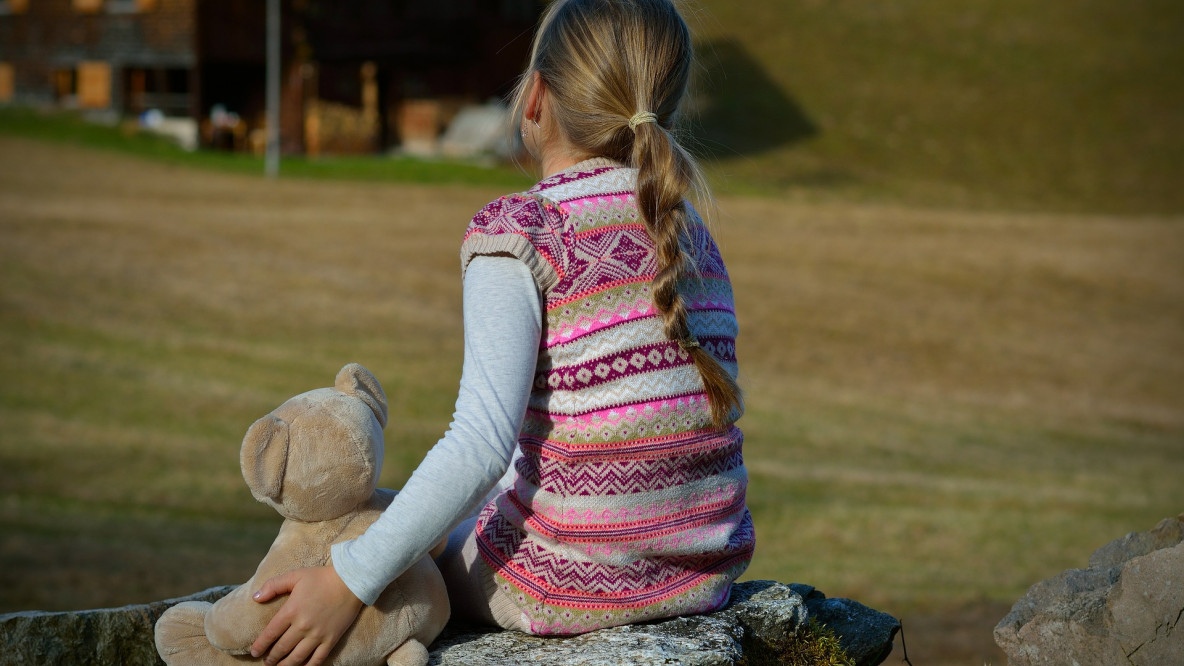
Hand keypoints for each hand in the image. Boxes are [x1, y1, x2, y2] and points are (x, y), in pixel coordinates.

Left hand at [249, 565, 363, 665]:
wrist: (350, 581)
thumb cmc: (321, 577)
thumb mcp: (296, 576)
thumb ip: (273, 586)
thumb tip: (255, 597)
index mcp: (292, 610)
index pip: (270, 633)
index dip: (260, 645)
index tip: (255, 652)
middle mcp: (302, 626)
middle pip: (282, 648)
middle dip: (271, 658)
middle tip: (266, 661)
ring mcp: (317, 635)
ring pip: (297, 657)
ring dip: (285, 665)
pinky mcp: (331, 640)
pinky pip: (317, 659)